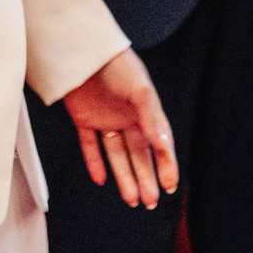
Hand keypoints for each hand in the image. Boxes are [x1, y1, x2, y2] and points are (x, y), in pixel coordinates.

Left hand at [62, 48, 178, 208]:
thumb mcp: (141, 91)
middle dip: (145, 179)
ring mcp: (106, 119)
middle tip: (150, 201)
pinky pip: (90, 146)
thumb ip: (153, 119)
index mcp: (145, 109)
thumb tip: (164, 146)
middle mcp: (127, 116)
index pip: (158, 143)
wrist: (82, 50)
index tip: (169, 185)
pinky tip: (101, 179)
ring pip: (117, 154)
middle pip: (138, 154)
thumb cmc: (116, 63)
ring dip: (124, 177)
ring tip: (132, 199)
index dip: (165, 165)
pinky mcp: (84, 119)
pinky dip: (95, 163)